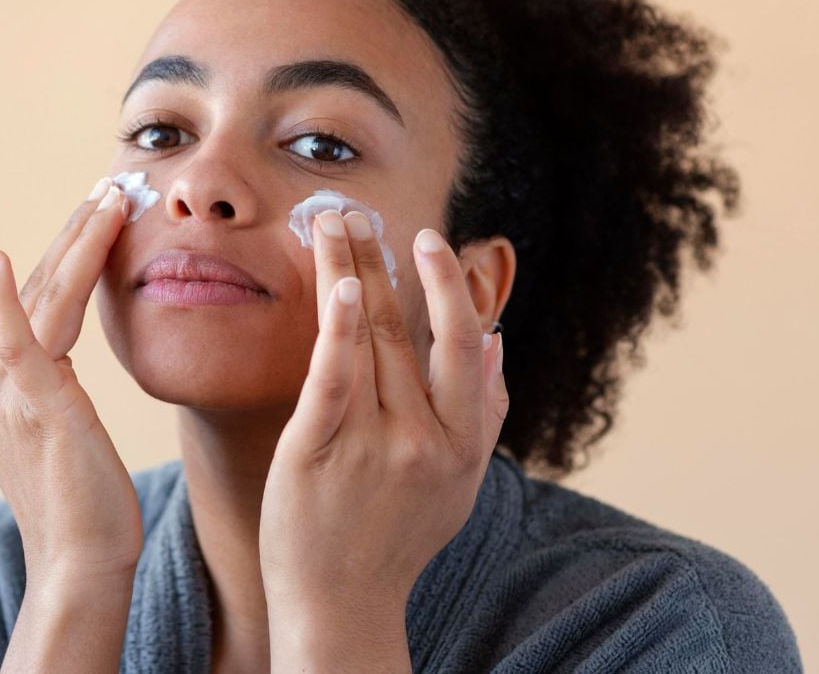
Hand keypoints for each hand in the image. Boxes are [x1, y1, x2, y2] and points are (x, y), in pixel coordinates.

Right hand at [0, 179, 143, 585]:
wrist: (81, 558)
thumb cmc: (72, 493)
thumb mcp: (46, 419)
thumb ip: (39, 370)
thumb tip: (52, 329)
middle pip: (1, 283)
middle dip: (55, 229)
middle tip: (99, 186)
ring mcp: (10, 395)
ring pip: (36, 296)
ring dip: (74, 239)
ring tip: (110, 198)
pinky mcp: (45, 409)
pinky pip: (20, 341)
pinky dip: (6, 296)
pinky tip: (2, 257)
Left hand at [259, 209, 509, 622]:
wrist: (341, 606)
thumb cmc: (397, 539)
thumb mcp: (460, 485)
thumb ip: (486, 415)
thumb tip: (501, 341)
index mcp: (462, 443)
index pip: (466, 345)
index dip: (450, 288)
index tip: (429, 242)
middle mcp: (425, 440)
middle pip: (411, 330)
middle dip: (390, 262)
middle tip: (366, 212)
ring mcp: (371, 445)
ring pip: (368, 338)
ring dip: (349, 269)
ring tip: (329, 222)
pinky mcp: (317, 452)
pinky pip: (332, 378)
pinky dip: (339, 327)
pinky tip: (340, 284)